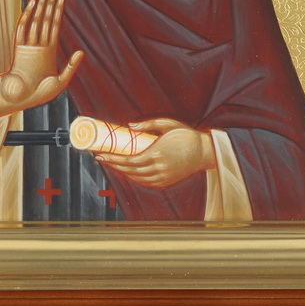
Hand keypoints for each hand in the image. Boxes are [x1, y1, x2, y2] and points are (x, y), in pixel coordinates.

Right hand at [0, 0, 82, 119]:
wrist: (21, 100)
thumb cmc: (40, 94)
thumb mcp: (60, 82)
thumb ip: (71, 67)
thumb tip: (81, 52)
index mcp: (49, 51)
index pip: (55, 26)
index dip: (58, 12)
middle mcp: (39, 46)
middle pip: (45, 20)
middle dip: (49, 6)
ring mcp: (28, 46)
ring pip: (35, 22)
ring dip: (40, 8)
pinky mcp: (18, 49)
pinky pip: (22, 29)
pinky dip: (26, 16)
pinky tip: (31, 5)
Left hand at [96, 118, 216, 188]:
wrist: (205, 152)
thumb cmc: (186, 135)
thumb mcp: (168, 124)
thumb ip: (148, 125)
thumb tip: (128, 126)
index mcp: (157, 154)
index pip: (128, 160)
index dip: (112, 159)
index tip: (100, 154)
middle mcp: (158, 168)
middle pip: (129, 170)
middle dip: (112, 164)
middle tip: (99, 156)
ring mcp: (162, 177)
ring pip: (136, 178)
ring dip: (121, 171)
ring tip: (110, 162)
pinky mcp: (166, 181)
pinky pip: (145, 181)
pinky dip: (133, 177)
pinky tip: (127, 170)